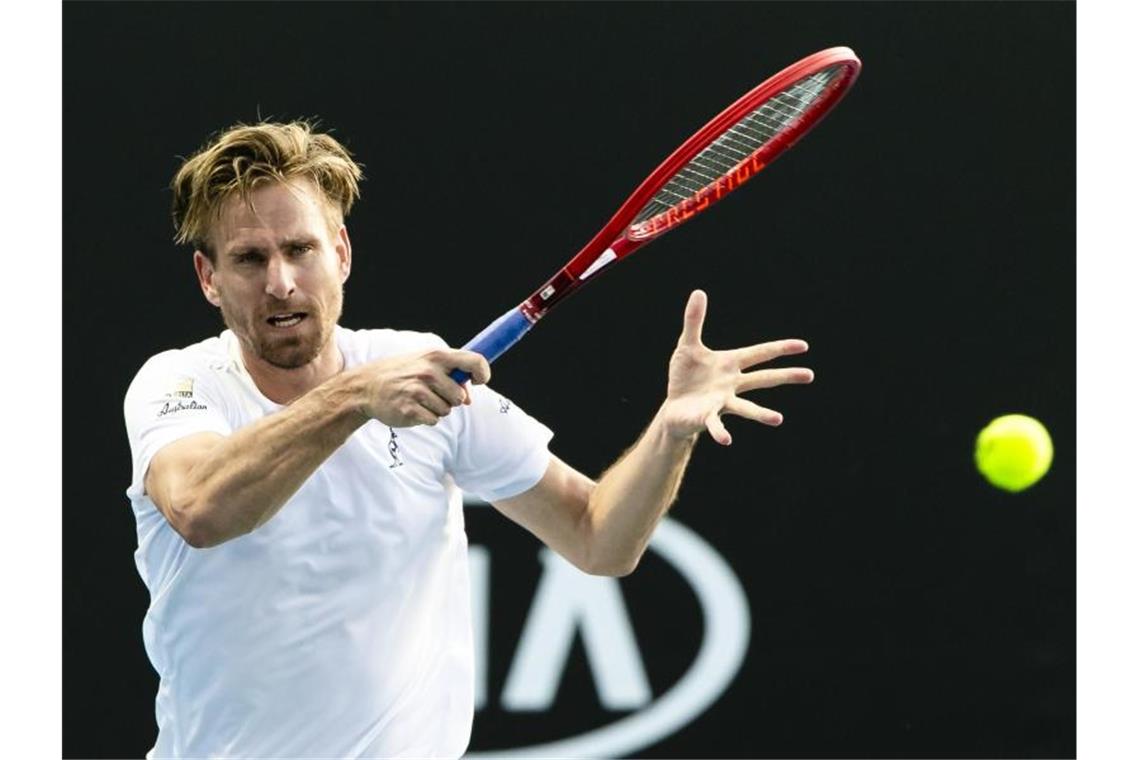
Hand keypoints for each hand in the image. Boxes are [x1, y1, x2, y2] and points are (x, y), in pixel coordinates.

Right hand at [351, 348, 490, 426]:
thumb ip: (450, 374)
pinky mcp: (409, 409)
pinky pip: (434, 421)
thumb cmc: (402, 373)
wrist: (366, 387)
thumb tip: (469, 398)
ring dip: (437, 409)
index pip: (474, 361)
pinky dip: (426, 418)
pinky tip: (412, 409)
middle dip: (451, 399)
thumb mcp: (425, 362)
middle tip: (433, 393)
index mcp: (436, 356)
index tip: (478, 381)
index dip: (483, 373)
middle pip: (459, 396)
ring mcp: (418, 390)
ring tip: (419, 400)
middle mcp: (429, 371)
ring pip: (447, 410)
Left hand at [660, 290, 813, 444]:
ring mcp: (722, 402)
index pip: (760, 353)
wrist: (675, 407)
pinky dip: (720, 431)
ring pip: (746, 407)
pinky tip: (727, 440)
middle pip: (763, 379)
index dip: (780, 348)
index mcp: (730, 364)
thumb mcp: (687, 345)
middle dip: (786, 376)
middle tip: (810, 375)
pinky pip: (716, 424)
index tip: (803, 346)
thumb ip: (694, 321)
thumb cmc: (685, 377)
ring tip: (778, 419)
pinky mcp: (707, 417)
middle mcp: (732, 384)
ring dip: (761, 413)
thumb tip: (698, 291)